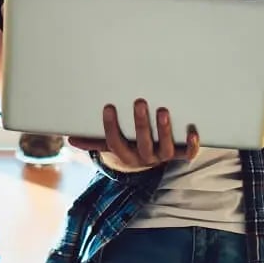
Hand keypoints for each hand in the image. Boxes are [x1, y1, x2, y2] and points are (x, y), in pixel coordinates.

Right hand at [68, 99, 199, 168]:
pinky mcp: (180, 154)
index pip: (115, 142)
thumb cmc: (127, 144)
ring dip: (164, 131)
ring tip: (162, 110)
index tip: (108, 106)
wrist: (149, 160)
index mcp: (126, 155)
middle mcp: (145, 158)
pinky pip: (188, 154)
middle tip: (139, 101)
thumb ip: (93, 140)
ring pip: (166, 149)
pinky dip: (192, 145)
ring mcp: (163, 157)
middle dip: (141, 124)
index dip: (111, 126)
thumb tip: (69, 138)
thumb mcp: (111, 143)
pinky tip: (193, 130)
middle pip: (142, 144)